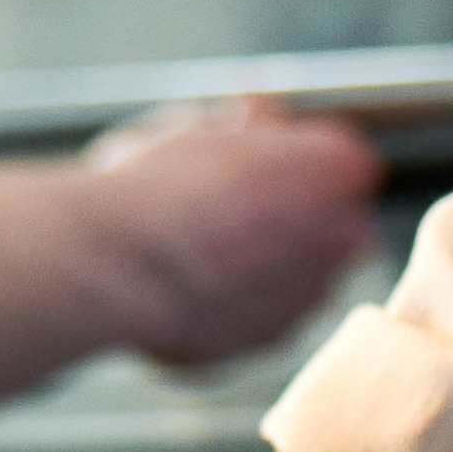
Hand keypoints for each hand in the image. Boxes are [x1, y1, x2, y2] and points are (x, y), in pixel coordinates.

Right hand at [69, 90, 385, 364]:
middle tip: (231, 201)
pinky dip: (242, 301)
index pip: (343, 158)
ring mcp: (312, 292)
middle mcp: (341, 233)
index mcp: (334, 165)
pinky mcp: (276, 337)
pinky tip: (194, 283)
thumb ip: (244, 126)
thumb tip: (255, 114)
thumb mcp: (193, 126)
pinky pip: (269, 312)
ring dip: (269, 260)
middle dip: (294, 210)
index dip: (296, 156)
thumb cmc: (149, 187)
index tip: (259, 155)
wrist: (110, 264)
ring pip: (304, 270)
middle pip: (334, 218)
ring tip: (203, 246)